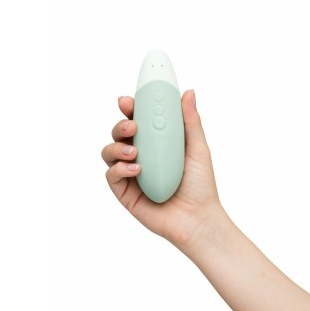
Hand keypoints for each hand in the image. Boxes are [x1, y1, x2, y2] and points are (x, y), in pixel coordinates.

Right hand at [101, 90, 222, 252]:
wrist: (197, 218)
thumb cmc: (200, 185)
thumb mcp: (197, 149)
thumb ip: (190, 121)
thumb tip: (188, 92)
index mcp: (157, 144)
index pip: (138, 121)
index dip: (130, 109)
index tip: (128, 101)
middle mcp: (141, 156)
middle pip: (119, 134)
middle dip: (120, 126)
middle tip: (132, 126)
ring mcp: (131, 175)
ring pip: (109, 152)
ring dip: (116, 147)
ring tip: (134, 152)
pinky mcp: (125, 193)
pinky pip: (111, 175)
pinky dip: (119, 169)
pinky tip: (136, 170)